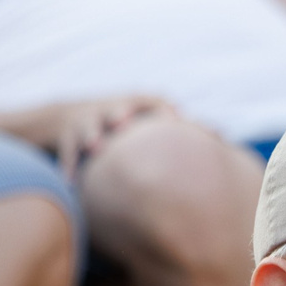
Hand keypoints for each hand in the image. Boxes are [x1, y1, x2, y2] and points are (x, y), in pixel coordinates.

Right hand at [41, 96, 175, 179]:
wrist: (66, 117)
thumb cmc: (120, 125)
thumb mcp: (141, 120)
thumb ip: (172, 130)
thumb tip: (220, 138)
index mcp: (133, 106)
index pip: (152, 102)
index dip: (164, 109)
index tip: (179, 120)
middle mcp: (110, 111)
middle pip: (116, 109)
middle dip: (120, 113)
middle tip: (125, 122)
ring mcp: (86, 121)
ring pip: (88, 127)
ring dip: (92, 136)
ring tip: (95, 147)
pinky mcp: (65, 136)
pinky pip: (67, 152)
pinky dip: (69, 166)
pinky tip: (72, 183)